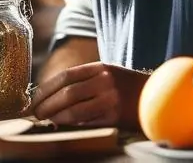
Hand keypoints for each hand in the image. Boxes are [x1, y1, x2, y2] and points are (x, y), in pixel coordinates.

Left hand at [30, 62, 148, 128]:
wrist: (157, 97)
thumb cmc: (127, 87)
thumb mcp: (108, 75)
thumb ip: (85, 81)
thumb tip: (53, 94)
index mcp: (100, 68)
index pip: (66, 76)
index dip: (47, 87)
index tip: (34, 97)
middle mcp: (104, 81)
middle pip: (67, 92)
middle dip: (47, 103)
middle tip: (35, 112)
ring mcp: (110, 98)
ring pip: (74, 109)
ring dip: (56, 116)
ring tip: (45, 120)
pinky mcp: (114, 116)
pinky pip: (86, 121)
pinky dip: (71, 123)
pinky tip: (62, 124)